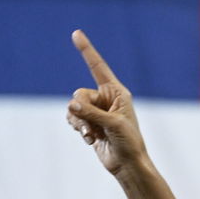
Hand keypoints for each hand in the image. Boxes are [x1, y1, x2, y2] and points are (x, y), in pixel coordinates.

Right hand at [66, 30, 146, 174]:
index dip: (87, 50)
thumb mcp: (112, 125)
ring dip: (80, 123)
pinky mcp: (89, 123)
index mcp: (117, 92)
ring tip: (92, 136)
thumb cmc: (129, 142)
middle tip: (92, 126)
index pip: (98, 67)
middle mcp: (106, 98)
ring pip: (73, 108)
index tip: (76, 33)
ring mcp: (96, 111)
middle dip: (81, 111)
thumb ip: (91, 113)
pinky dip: (78, 129)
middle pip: (79, 94)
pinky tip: (90, 140)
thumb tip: (70, 104)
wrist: (127, 164)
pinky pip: (73, 118)